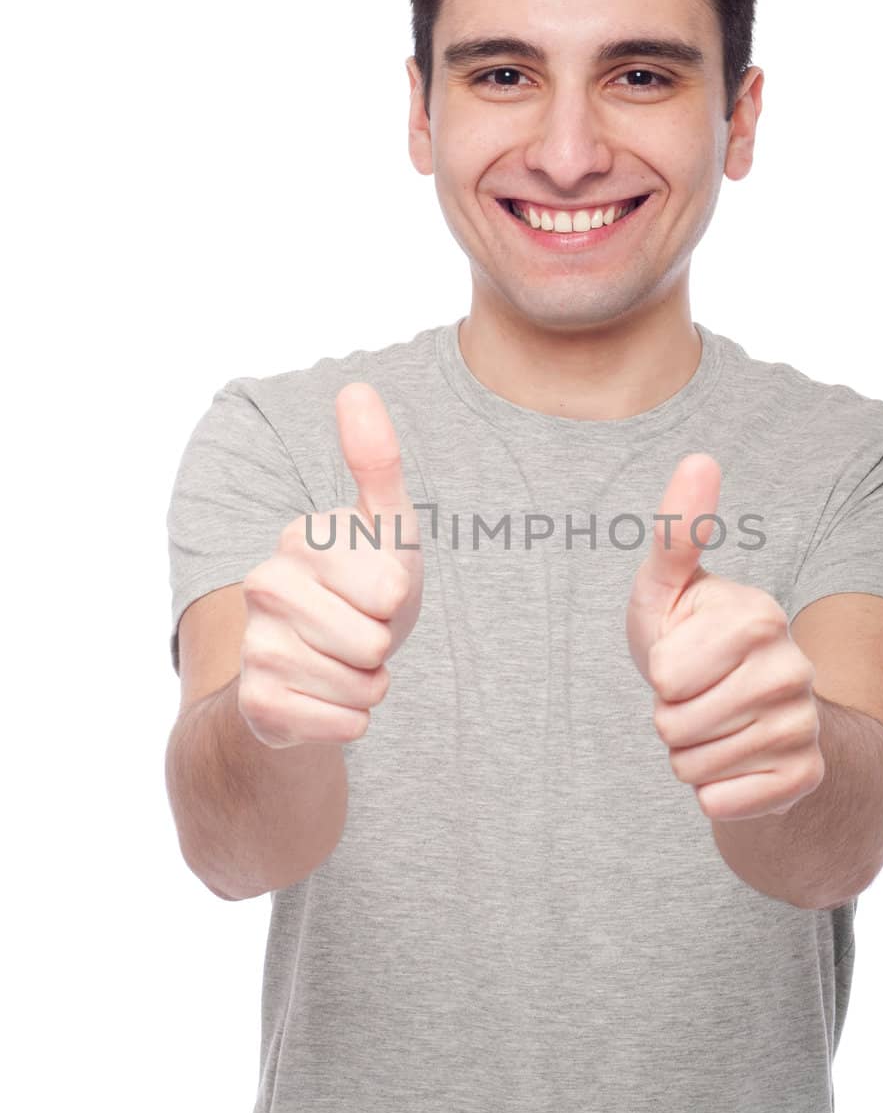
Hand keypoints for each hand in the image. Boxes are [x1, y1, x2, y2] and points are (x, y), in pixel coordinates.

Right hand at [238, 383, 423, 747]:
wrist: (320, 664)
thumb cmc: (366, 586)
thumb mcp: (386, 524)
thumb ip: (375, 460)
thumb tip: (355, 388)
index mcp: (298, 539)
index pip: (390, 587)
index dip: (397, 598)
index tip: (375, 591)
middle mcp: (264, 587)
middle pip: (374, 639)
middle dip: (385, 646)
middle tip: (362, 633)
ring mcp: (254, 646)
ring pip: (360, 686)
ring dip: (369, 685)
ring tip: (347, 663)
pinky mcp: (257, 702)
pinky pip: (341, 725)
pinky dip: (352, 721)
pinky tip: (329, 699)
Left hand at [626, 453, 824, 820]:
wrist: (752, 717)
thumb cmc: (693, 644)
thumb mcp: (669, 590)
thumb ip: (677, 533)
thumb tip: (700, 458)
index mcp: (760, 617)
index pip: (664, 675)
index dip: (658, 675)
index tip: (683, 659)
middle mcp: (793, 669)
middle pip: (673, 726)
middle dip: (669, 719)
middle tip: (697, 699)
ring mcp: (805, 726)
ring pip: (692, 768)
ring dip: (689, 756)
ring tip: (714, 727)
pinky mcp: (805, 777)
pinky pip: (719, 803)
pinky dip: (713, 793)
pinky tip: (736, 764)